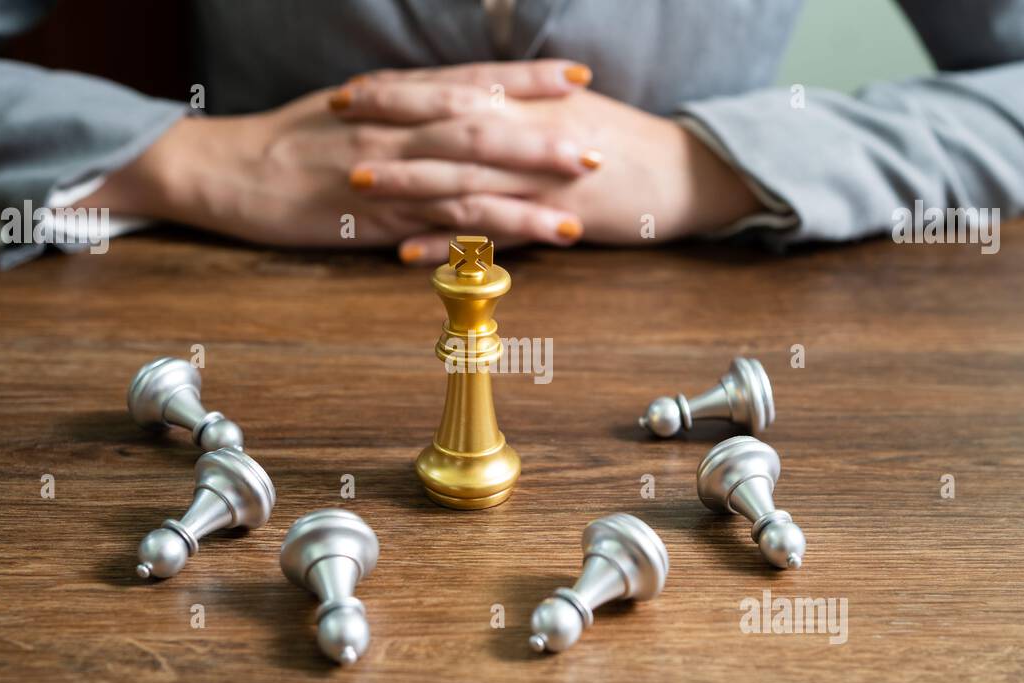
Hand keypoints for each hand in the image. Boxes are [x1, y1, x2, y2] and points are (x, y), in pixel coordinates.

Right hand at [80, 61, 599, 255]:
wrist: (223, 171)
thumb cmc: (283, 142)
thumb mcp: (345, 110)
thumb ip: (398, 108)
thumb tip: (447, 106)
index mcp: (391, 98)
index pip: (470, 81)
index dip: (525, 78)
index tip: (575, 76)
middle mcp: (395, 128)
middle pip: (482, 126)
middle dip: (543, 135)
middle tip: (597, 144)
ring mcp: (386, 173)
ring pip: (469, 176)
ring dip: (529, 186)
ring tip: (580, 197)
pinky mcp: (375, 217)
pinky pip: (441, 224)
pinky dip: (488, 230)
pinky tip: (526, 239)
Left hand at [338, 66, 764, 262]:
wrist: (688, 173)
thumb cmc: (630, 144)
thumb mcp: (571, 113)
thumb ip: (521, 108)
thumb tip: (477, 104)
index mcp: (531, 99)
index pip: (453, 86)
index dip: (400, 87)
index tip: (354, 87)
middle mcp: (529, 129)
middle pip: (446, 120)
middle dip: (388, 120)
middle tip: (335, 119)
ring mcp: (540, 174)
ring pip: (462, 173)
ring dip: (406, 181)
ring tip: (356, 187)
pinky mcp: (554, 216)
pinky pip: (493, 231)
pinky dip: (449, 245)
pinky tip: (408, 254)